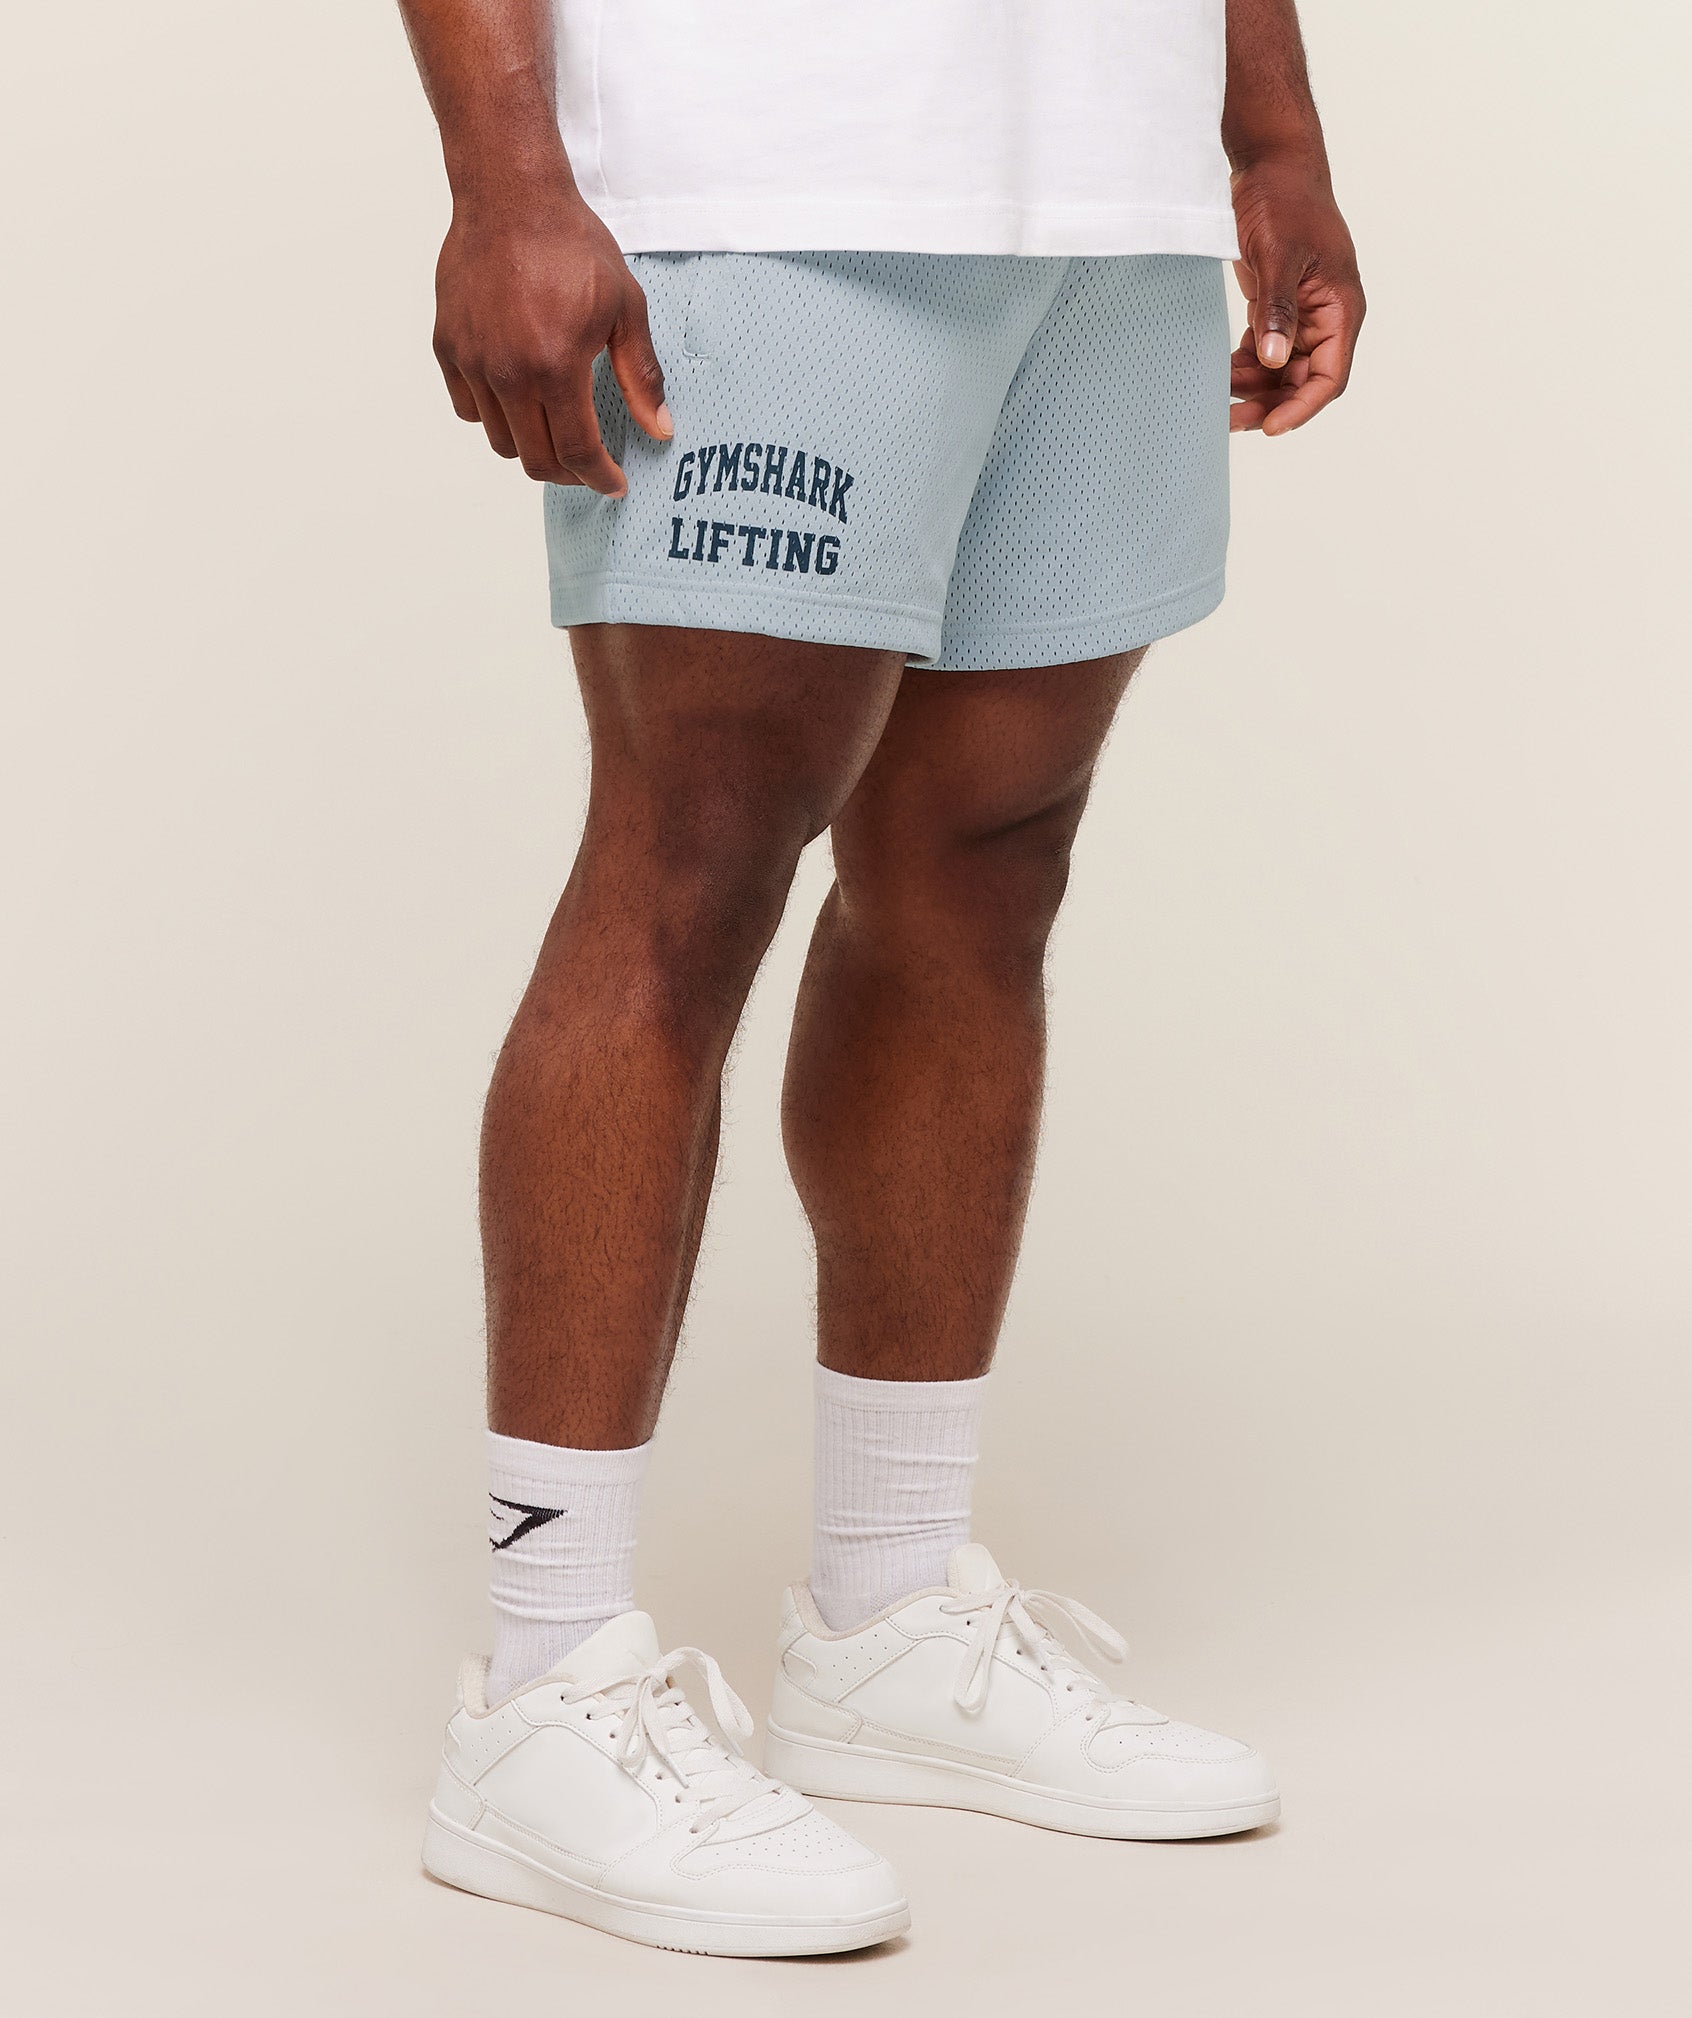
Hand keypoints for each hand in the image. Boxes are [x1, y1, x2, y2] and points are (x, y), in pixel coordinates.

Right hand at [432, 184, 670, 491]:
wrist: (510, 195)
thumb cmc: (572, 245)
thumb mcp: (625, 307)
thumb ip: (641, 375)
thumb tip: (660, 430)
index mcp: (555, 364)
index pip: (576, 451)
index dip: (598, 477)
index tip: (614, 484)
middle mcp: (507, 371)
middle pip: (535, 459)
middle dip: (568, 472)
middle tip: (588, 463)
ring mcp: (472, 361)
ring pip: (500, 440)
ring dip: (531, 445)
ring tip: (555, 425)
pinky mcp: (448, 346)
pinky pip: (468, 408)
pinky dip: (494, 416)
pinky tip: (518, 397)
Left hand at [1228, 150, 1364, 435]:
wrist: (1270, 161)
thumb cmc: (1284, 197)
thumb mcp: (1278, 253)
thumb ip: (1277, 309)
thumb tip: (1274, 359)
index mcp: (1341, 307)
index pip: (1329, 376)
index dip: (1301, 407)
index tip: (1270, 427)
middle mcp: (1327, 316)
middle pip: (1303, 381)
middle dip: (1270, 404)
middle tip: (1231, 421)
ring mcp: (1303, 313)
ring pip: (1282, 370)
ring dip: (1254, 388)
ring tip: (1220, 399)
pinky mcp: (1279, 305)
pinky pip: (1266, 349)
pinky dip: (1247, 365)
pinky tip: (1223, 374)